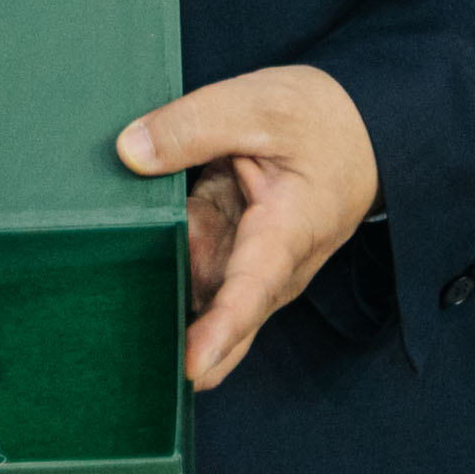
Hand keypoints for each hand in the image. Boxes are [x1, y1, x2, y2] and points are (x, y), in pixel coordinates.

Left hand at [116, 64, 378, 392]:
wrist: (357, 134)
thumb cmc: (318, 122)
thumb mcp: (259, 106)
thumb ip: (193, 126)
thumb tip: (128, 153)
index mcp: (286, 232)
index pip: (252, 292)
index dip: (220, 332)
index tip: (189, 367)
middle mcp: (270, 268)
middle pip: (217, 315)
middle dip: (173, 337)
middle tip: (123, 353)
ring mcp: (247, 267)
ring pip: (194, 292)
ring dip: (157, 289)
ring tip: (117, 288)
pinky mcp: (229, 257)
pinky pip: (188, 270)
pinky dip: (158, 264)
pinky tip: (123, 259)